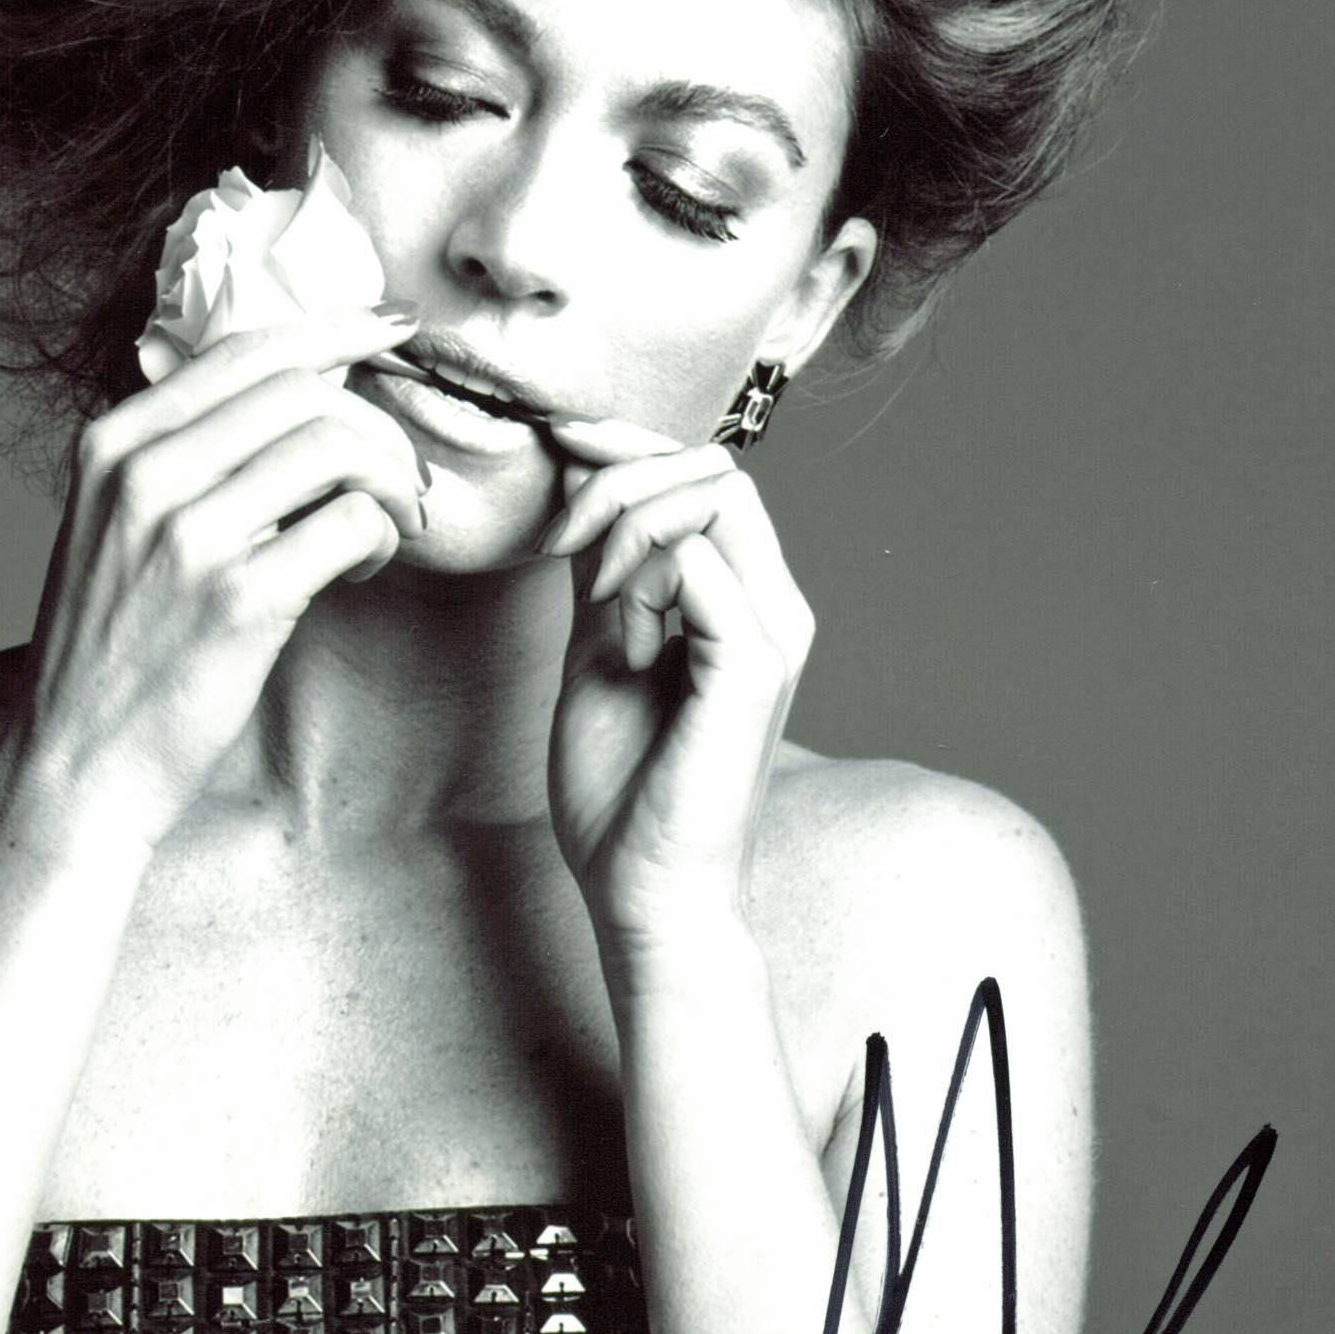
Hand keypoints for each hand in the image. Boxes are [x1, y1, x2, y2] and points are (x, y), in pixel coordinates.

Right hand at [4, 306, 429, 843]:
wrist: (77, 766)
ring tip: (386, 528)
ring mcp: (189, 535)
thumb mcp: (111, 529)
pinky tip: (360, 570)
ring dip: (388, 482)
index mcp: (114, 446)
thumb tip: (289, 400)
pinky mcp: (239, 600)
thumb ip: (177, 460)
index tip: (391, 328)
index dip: (336, 329)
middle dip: (375, 427)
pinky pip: (350, 523)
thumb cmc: (111, 655)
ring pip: (336, 446)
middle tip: (399, 480)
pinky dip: (379, 539)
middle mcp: (144, 475)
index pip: (245, 350)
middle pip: (303, 390)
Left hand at [540, 415, 815, 968]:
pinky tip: (610, 626)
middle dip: (624, 474)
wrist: (644, 887)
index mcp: (745, 603)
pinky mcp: (753, 668)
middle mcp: (775, 608)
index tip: (560, 446)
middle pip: (717, 472)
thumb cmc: (624, 788)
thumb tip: (586, 501)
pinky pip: (697, 564)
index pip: (709, 478)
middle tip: (560, 533)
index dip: (633, 449)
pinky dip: (638, 572)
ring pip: (712, 499)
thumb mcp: (598, 654)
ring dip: (627, 519)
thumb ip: (605, 580)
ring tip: (584, 588)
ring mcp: (773, 636)